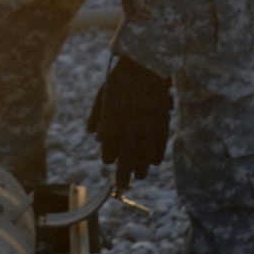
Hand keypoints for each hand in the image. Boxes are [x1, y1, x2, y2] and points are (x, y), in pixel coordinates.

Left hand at [86, 55, 172, 189]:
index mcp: (112, 123)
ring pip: (145, 157)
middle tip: (122, 186)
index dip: (109, 158)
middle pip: (127, 161)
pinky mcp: (161, 124)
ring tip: (139, 176)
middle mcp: (129, 130)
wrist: (144, 66)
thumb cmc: (120, 80)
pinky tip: (154, 162)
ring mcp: (146, 128)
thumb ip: (96, 117)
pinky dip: (156, 156)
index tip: (109, 160)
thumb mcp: (102, 96)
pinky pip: (160, 146)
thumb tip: (93, 135)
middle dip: (124, 176)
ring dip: (141, 169)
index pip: (109, 152)